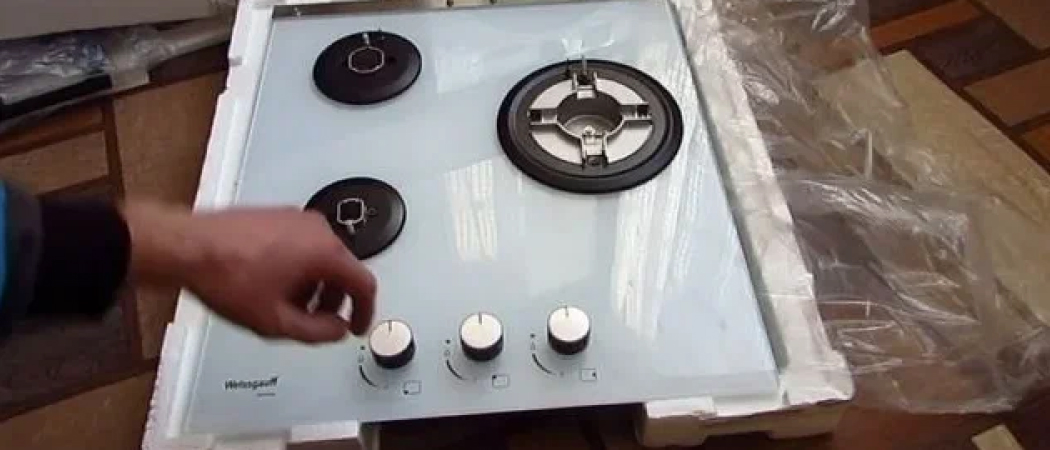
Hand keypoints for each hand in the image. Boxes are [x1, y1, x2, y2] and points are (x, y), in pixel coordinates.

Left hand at [123, 201, 375, 342]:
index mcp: (325, 251)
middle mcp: (315, 229)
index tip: (357, 325)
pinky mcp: (276, 216)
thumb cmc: (225, 275)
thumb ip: (317, 332)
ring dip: (314, 285)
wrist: (187, 248)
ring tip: (290, 307)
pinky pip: (301, 245)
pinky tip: (274, 286)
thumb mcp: (277, 321)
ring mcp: (294, 218)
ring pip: (321, 257)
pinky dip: (298, 268)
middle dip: (335, 300)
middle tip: (321, 321)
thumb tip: (336, 330)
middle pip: (343, 269)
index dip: (365, 312)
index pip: (364, 284)